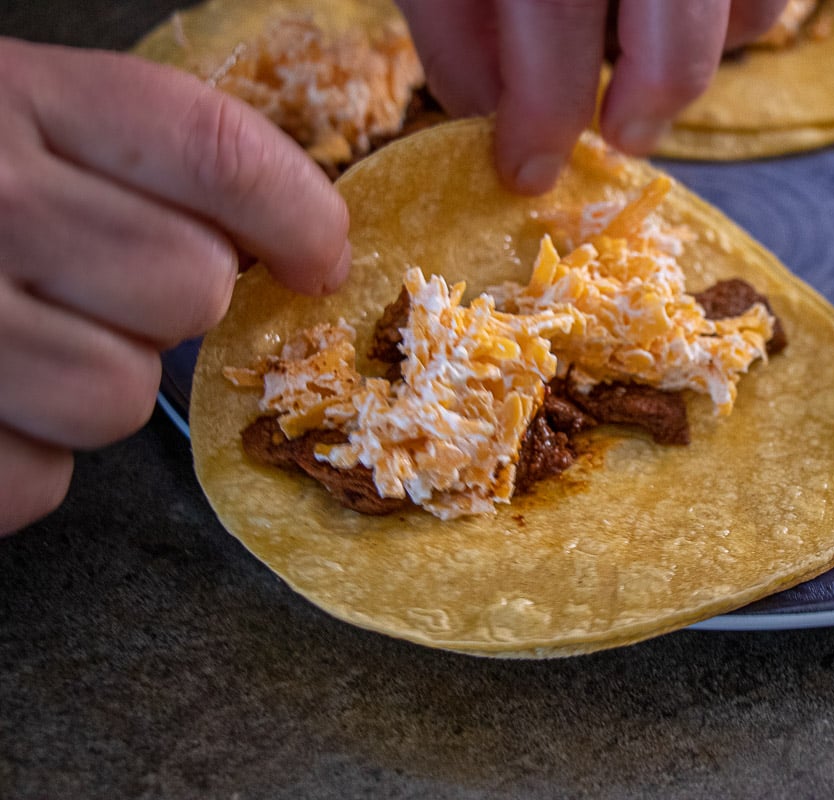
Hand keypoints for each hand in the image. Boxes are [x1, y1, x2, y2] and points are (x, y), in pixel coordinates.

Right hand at [0, 37, 351, 533]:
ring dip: (87, 386)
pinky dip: (13, 460)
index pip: (214, 152)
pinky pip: (33, 482)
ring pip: (118, 397)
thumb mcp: (1, 117)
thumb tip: (268, 243)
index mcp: (10, 101)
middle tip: (96, 287)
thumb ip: (122, 158)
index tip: (315, 258)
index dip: (295, 212)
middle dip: (168, 303)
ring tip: (10, 346)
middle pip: (188, 288)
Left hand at [398, 0, 786, 193]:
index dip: (540, 118)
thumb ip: (454, 20)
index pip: (555, 27)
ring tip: (638, 52)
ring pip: (741, 15)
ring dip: (690, 56)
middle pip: (674, 43)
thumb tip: (486, 110)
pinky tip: (673, 10)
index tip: (524, 171)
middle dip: (642, 107)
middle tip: (616, 133)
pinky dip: (731, 16)